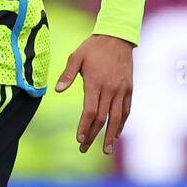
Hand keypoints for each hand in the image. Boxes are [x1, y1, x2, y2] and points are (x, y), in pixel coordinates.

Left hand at [54, 34, 132, 154]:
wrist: (118, 37)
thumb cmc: (93, 47)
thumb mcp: (76, 57)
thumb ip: (67, 74)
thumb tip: (57, 90)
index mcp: (95, 83)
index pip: (90, 111)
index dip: (84, 127)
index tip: (79, 139)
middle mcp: (110, 89)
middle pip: (102, 118)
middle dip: (93, 135)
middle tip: (84, 148)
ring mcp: (121, 90)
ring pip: (116, 118)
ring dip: (110, 135)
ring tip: (104, 149)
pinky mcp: (129, 89)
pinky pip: (126, 110)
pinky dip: (121, 123)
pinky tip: (116, 133)